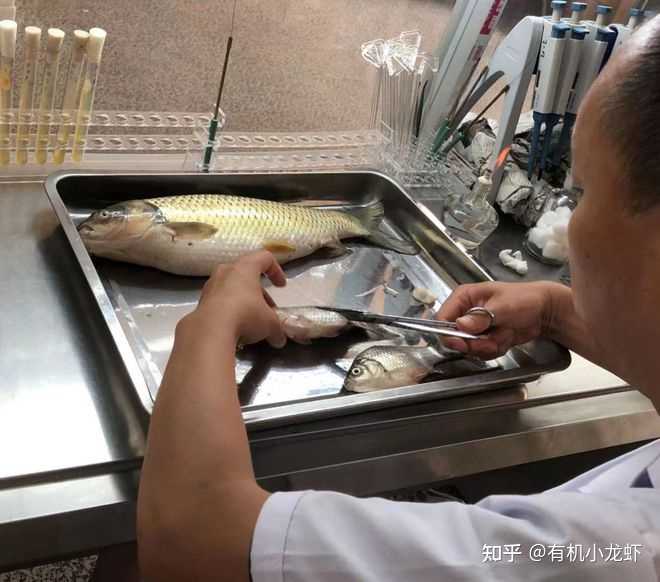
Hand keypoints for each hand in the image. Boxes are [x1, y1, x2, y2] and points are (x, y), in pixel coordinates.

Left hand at [182, 251, 287, 347]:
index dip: (276, 271)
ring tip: (252, 321)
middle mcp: (226, 272)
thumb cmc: (245, 315)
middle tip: (267, 309)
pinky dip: (229, 311)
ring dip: (244, 301)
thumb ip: (277, 328)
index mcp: (245, 268)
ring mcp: (210, 286)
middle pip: (246, 275)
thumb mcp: (270, 324)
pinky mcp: (201, 302)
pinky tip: (236, 328)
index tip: (281, 287)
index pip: (264, 258)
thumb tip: (280, 339)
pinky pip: (219, 302)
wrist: (210, 331)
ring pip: (231, 289)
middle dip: (259, 292)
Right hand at [436, 281, 560, 358]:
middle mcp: (465, 312)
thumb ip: (481, 317)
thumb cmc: (524, 299)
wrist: (544, 311)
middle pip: (454, 337)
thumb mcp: (502, 306)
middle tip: (491, 340)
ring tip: (503, 335)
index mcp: (464, 297)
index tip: (462, 342)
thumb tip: (460, 325)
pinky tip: (505, 338)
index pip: (443, 318)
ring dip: (487, 346)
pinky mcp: (484, 338)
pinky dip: (494, 349)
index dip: (449, 333)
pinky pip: (481, 352)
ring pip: (468, 347)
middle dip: (474, 343)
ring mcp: (474, 327)